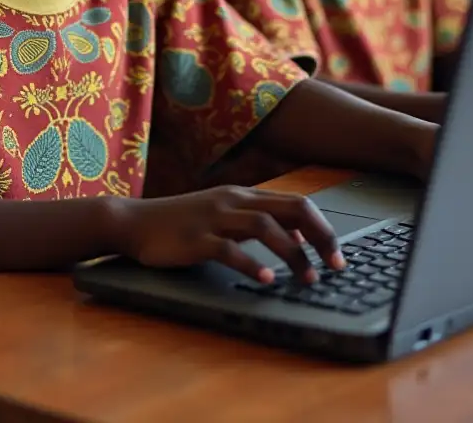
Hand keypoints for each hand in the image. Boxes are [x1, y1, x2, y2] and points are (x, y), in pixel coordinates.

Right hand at [115, 186, 344, 283]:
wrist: (134, 221)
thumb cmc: (181, 222)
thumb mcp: (225, 214)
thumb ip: (259, 220)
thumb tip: (299, 234)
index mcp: (244, 195)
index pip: (297, 203)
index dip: (323, 228)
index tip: (338, 255)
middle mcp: (234, 201)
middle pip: (290, 209)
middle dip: (320, 237)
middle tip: (337, 266)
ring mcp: (214, 217)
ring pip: (264, 226)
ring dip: (292, 253)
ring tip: (307, 278)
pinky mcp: (196, 238)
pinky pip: (228, 249)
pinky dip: (250, 263)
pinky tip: (265, 279)